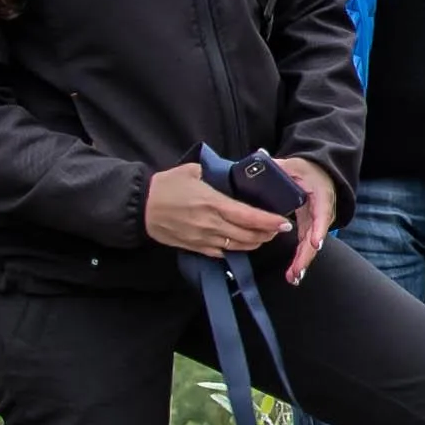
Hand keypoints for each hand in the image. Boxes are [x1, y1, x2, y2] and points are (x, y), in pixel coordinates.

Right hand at [144, 162, 290, 256]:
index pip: (248, 216)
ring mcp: (203, 238)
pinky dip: (235, 250)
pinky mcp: (194, 247)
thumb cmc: (166, 186)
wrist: (141, 207)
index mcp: (213, 203)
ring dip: (254, 243)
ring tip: (264, 237)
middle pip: (247, 235)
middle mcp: (211, 224)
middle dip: (266, 234)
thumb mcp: (192, 171)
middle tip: (277, 229)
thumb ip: (214, 173)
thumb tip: (227, 173)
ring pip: (236, 247)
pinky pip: (220, 253)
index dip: (268, 221)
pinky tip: (242, 244)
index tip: (283, 222)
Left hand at [282, 156, 338, 278]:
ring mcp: (316, 222)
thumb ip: (278, 164)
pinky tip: (293, 274)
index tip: (314, 243)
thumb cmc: (306, 170)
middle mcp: (322, 212)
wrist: (319, 173)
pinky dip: (301, 260)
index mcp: (321, 195)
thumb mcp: (293, 165)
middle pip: (317, 235)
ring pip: (311, 245)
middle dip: (307, 254)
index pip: (322, 213)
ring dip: (303, 262)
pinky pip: (306, 246)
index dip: (319, 228)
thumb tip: (262, 155)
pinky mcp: (310, 228)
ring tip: (293, 277)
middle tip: (296, 270)